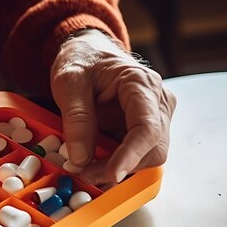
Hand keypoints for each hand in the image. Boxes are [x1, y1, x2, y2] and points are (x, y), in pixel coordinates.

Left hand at [50, 29, 175, 185]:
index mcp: (141, 84)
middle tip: (86, 174)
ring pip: (149, 156)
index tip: (112, 174)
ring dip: (119, 169)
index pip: (147, 127)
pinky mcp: (146, 128)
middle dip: (121, 167)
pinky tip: (96, 165)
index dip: (131, 155)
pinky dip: (118, 164)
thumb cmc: (81, 61)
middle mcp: (158, 101)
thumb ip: (76, 118)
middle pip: (153, 148)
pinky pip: (138, 154)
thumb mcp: (69, 82)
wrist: (89, 52)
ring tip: (87, 170)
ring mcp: (156, 116)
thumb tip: (81, 158)